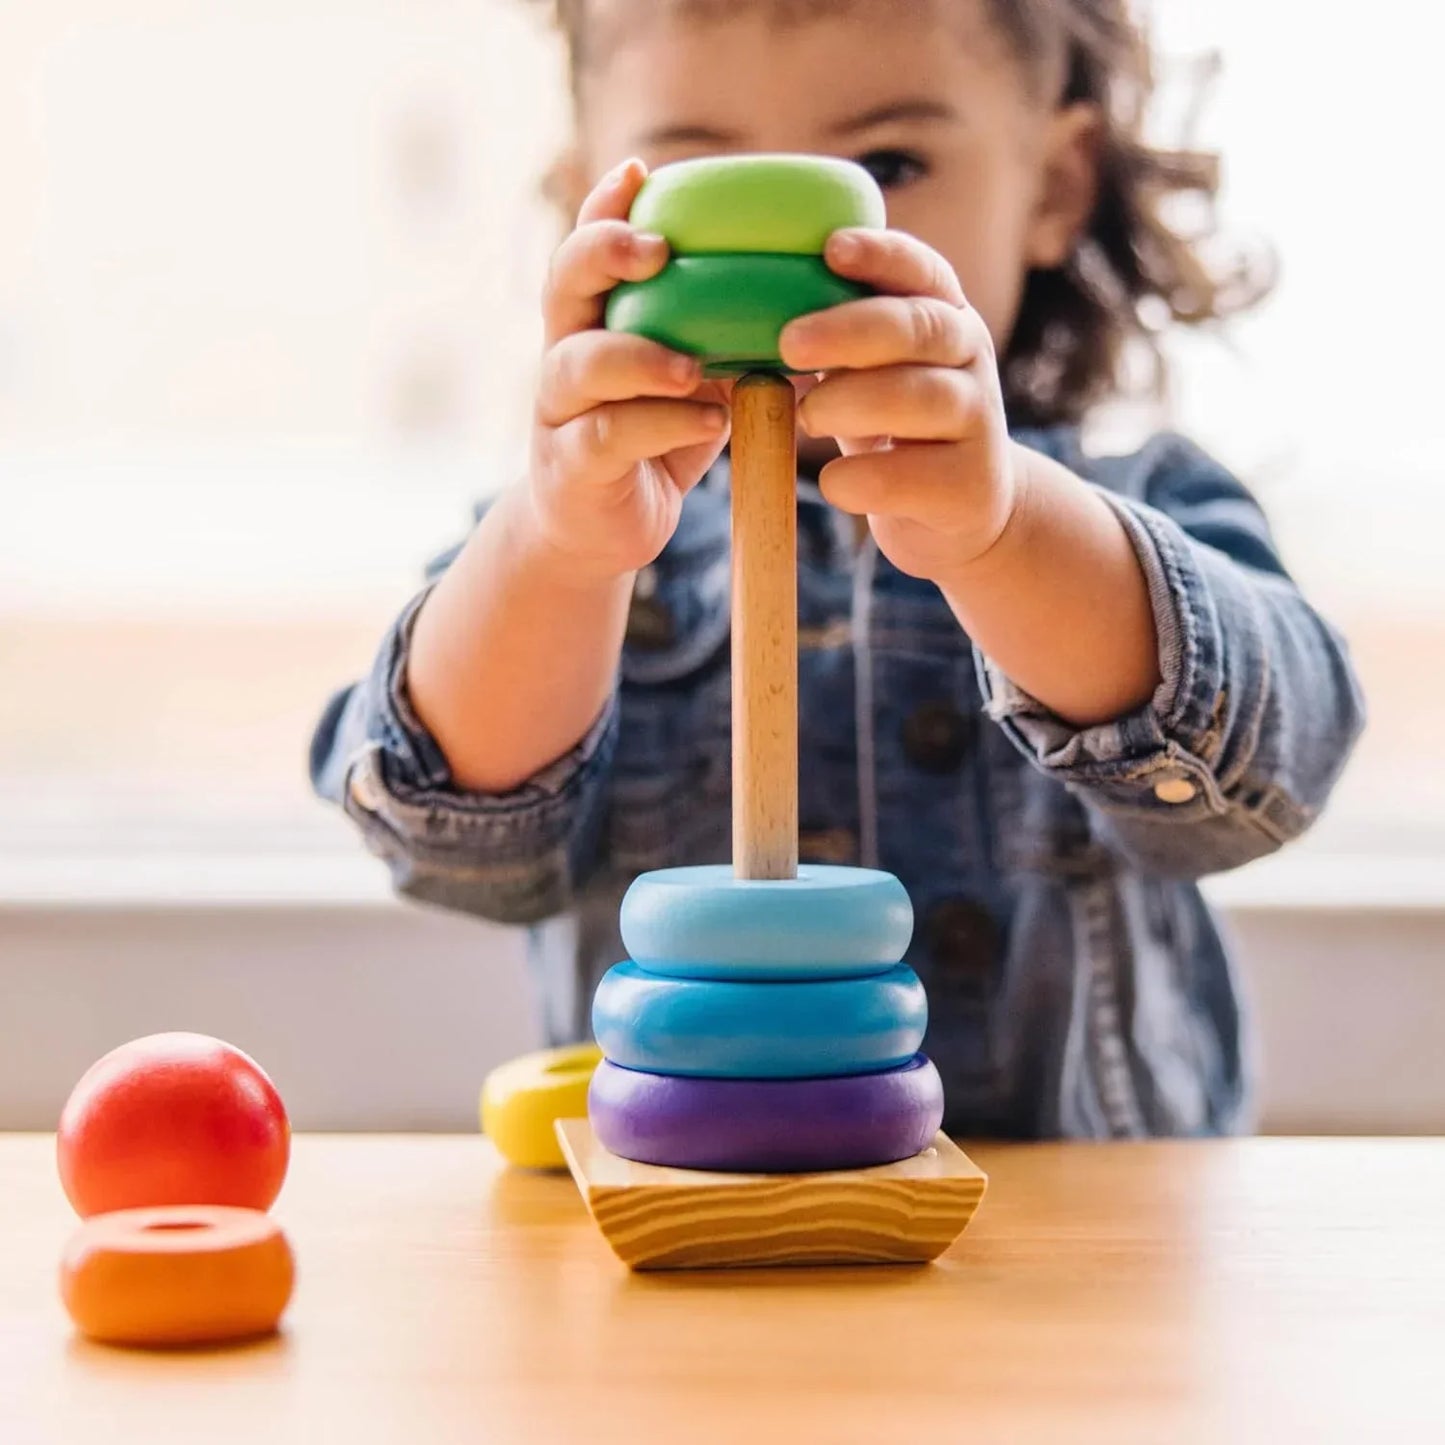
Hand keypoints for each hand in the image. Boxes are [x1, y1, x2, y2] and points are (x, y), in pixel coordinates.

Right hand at [527, 159, 731, 581]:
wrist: (601, 529)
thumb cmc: (652, 439)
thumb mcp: (689, 380)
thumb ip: (721, 338)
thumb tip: (814, 298)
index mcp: (593, 321)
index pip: (585, 249)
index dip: (603, 208)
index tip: (639, 171)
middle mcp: (564, 355)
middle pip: (563, 286)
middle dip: (604, 255)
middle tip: (657, 250)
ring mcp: (559, 412)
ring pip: (581, 365)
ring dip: (640, 357)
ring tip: (693, 367)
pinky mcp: (572, 467)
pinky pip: (607, 437)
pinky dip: (661, 425)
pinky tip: (711, 424)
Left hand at [780, 230, 1019, 584]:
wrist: (962, 511)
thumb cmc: (898, 429)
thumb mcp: (875, 375)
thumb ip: (838, 344)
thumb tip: (743, 314)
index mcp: (945, 318)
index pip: (921, 271)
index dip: (880, 254)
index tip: (830, 249)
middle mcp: (971, 360)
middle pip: (919, 329)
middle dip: (850, 330)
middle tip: (789, 342)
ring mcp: (977, 423)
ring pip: (922, 397)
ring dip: (851, 402)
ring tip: (808, 418)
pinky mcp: (969, 486)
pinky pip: (911, 475)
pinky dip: (861, 478)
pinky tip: (834, 482)